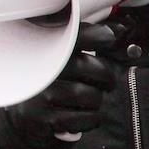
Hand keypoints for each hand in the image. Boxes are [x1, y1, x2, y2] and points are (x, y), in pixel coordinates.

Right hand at [0, 24, 116, 148]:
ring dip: (97, 100)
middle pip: (88, 67)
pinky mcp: (45, 118)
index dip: (98, 35)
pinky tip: (83, 114)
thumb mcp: (65, 57)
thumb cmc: (54, 81)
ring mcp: (41, 94)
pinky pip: (85, 118)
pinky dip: (91, 119)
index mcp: (47, 50)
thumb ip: (90, 40)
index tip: (110, 38)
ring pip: (90, 95)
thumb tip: (123, 29)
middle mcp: (43, 69)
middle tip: (108, 82)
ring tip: (91, 99)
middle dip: (106, 77)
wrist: (25, 117)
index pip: (76, 35)